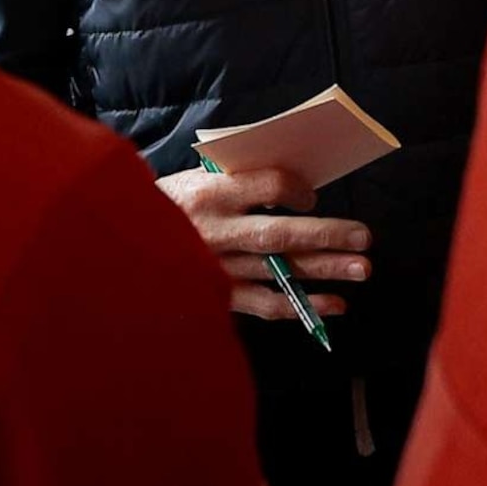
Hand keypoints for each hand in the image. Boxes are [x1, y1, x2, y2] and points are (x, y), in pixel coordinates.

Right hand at [158, 165, 372, 320]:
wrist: (122, 244)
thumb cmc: (169, 205)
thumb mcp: (196, 179)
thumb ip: (240, 180)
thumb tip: (297, 185)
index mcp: (209, 194)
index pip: (266, 185)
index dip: (297, 189)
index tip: (312, 196)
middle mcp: (215, 233)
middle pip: (279, 233)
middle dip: (326, 235)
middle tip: (364, 238)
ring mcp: (217, 269)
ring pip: (279, 271)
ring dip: (323, 271)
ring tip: (361, 269)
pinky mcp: (219, 297)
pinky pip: (268, 305)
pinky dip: (304, 306)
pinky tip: (335, 304)